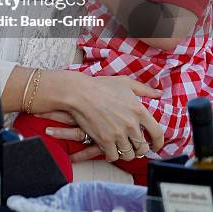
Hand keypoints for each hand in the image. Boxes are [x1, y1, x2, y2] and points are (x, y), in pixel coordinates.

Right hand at [42, 70, 162, 162]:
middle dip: (140, 149)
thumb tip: (159, 94)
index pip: (157, 133)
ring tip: (123, 148)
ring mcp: (118, 134)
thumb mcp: (125, 83)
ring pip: (129, 154)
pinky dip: (112, 155)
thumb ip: (144, 89)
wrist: (80, 93)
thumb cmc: (102, 86)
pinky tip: (110, 149)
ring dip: (127, 153)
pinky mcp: (105, 141)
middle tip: (135, 146)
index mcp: (139, 111)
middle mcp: (131, 125)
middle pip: (143, 147)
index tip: (156, 145)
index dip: (159, 143)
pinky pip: (114, 156)